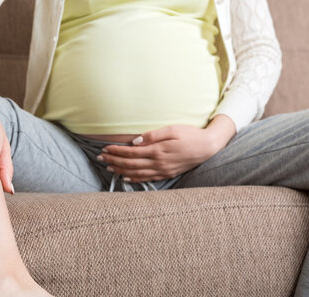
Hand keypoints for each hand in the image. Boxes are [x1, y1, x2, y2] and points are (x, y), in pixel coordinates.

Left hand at [99, 124, 224, 183]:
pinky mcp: (166, 174)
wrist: (208, 147)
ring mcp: (162, 170)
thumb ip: (153, 135)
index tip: (105, 148)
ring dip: (120, 170)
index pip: (131, 152)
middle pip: (130, 163)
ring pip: (136, 173)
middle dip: (114, 161)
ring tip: (108, 167)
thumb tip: (135, 141)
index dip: (116, 151)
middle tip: (100, 158)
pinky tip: (125, 177)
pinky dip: (134, 178)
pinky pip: (147, 178)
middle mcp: (158, 163)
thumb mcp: (172, 129)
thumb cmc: (190, 135)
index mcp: (158, 150)